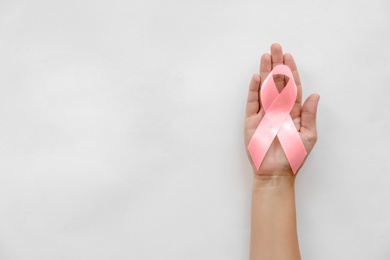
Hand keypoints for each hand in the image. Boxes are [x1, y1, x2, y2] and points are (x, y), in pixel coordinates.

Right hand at [244, 43, 319, 176]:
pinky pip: (252, 102)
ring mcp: (264, 113)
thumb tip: (315, 94)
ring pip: (265, 88)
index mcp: (294, 111)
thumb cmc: (293, 156)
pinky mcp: (252, 121)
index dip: (291, 71)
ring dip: (265, 72)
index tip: (289, 56)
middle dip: (277, 65)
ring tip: (265, 56)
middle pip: (277, 82)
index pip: (293, 87)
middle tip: (275, 47)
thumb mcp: (308, 136)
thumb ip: (310, 115)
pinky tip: (256, 77)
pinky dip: (253, 89)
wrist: (275, 172)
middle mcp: (279, 109)